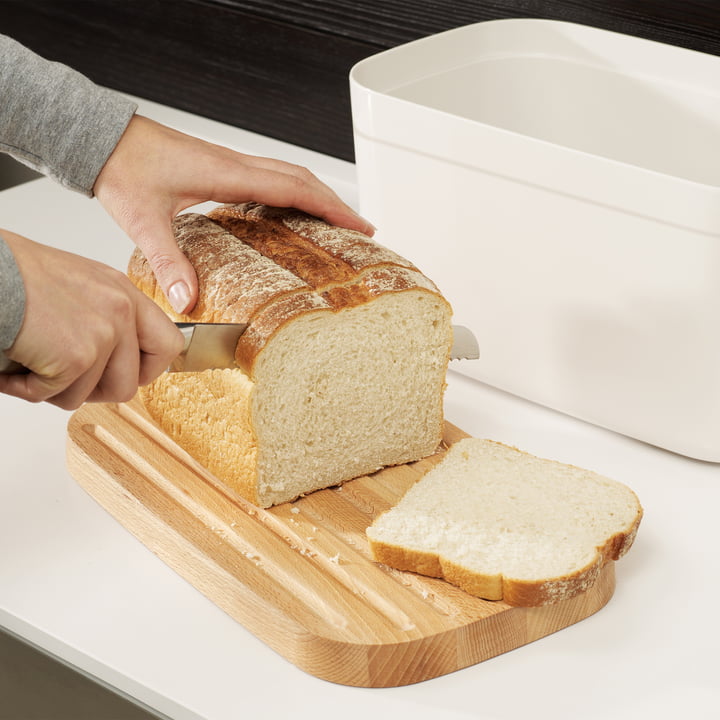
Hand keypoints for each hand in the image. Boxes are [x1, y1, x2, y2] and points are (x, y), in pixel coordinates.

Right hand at [0, 230, 183, 409]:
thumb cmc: (13, 275)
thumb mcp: (80, 287)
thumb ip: (107, 318)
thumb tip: (119, 359)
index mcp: (124, 292)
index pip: (169, 344)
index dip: (147, 370)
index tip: (128, 375)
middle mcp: (122, 309)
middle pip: (131, 383)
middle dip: (96, 391)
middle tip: (65, 377)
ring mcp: (104, 332)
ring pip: (92, 395)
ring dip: (57, 389)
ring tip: (31, 362)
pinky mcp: (78, 355)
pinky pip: (61, 396)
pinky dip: (29, 389)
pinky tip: (14, 365)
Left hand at [93, 115, 374, 313]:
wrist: (101, 137)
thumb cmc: (122, 167)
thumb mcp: (143, 219)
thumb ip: (167, 260)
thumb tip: (186, 300)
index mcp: (227, 173)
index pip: (294, 188)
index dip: (331, 208)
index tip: (359, 226)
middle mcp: (235, 164)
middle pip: (301, 179)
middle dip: (336, 204)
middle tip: (362, 229)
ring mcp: (230, 164)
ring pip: (288, 175)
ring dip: (317, 196)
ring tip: (337, 221)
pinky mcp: (220, 168)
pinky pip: (269, 178)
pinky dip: (293, 193)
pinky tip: (291, 211)